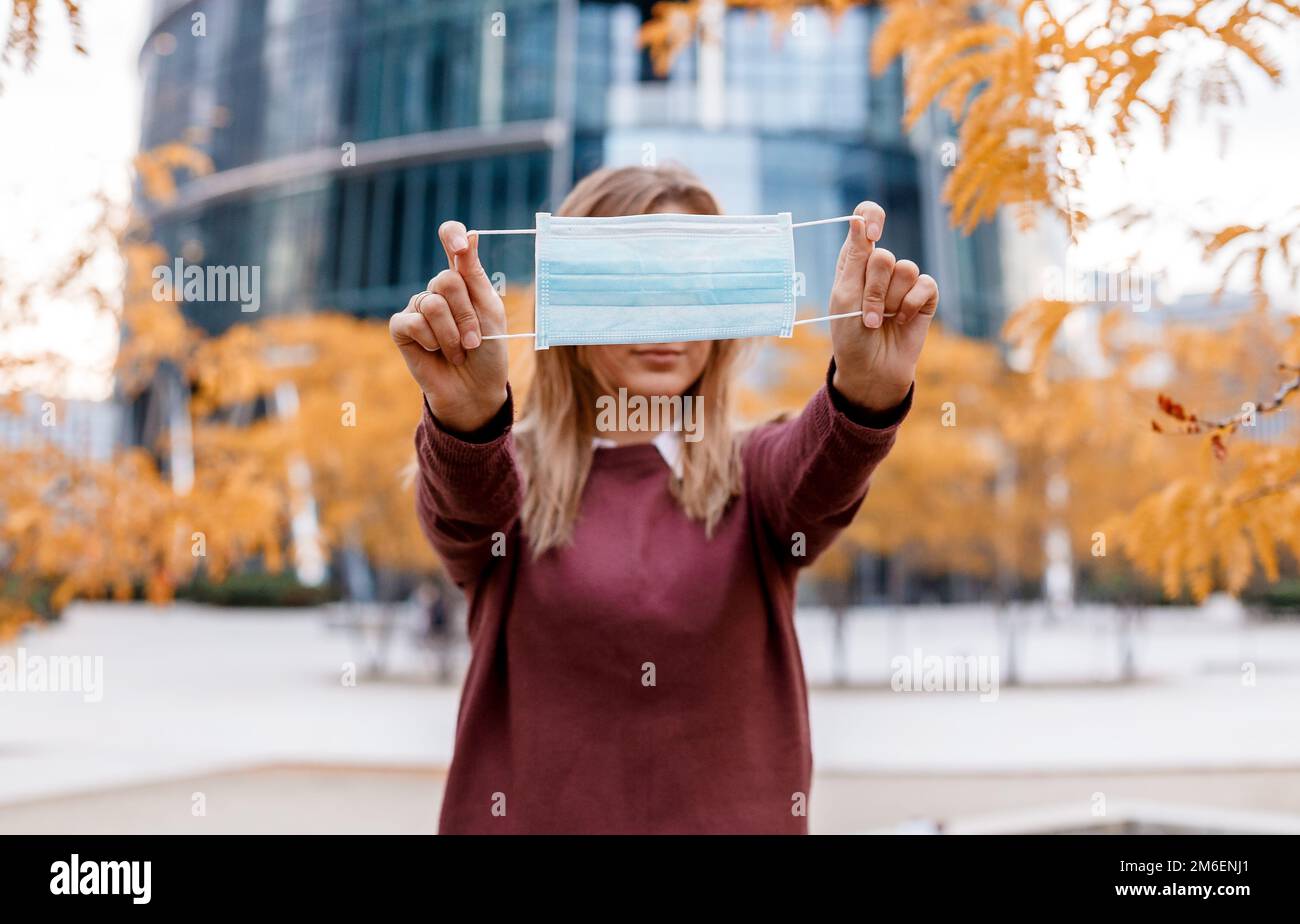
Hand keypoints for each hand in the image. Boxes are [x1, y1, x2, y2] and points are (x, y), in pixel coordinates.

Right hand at [389, 221, 508, 431]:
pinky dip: (432, 341)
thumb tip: (470, 235)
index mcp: (463, 279)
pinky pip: (413, 322)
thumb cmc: (488, 352)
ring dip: (452, 334)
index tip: (461, 246)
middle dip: (466, 315)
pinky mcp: (401, 327)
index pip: (452, 239)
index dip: (452, 235)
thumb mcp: (490, 312)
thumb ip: (476, 276)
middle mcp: (438, 289)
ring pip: (432, 304)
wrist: (475, 390)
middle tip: (474, 340)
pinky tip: (436, 352)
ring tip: (459, 351)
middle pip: (447, 280)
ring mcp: (417, 307)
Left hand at [827, 201, 938, 412]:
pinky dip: (910, 306)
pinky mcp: (924, 296)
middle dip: (873, 290)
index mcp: (855, 260)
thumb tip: (858, 220)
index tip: (874, 234)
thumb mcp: (845, 296)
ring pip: (905, 270)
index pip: (865, 217)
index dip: (872, 217)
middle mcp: (879, 266)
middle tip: (866, 316)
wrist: (871, 369)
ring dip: (889, 302)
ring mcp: (903, 281)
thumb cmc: (850, 335)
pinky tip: (901, 321)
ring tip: (881, 321)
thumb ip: (855, 259)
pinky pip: (924, 285)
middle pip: (884, 256)